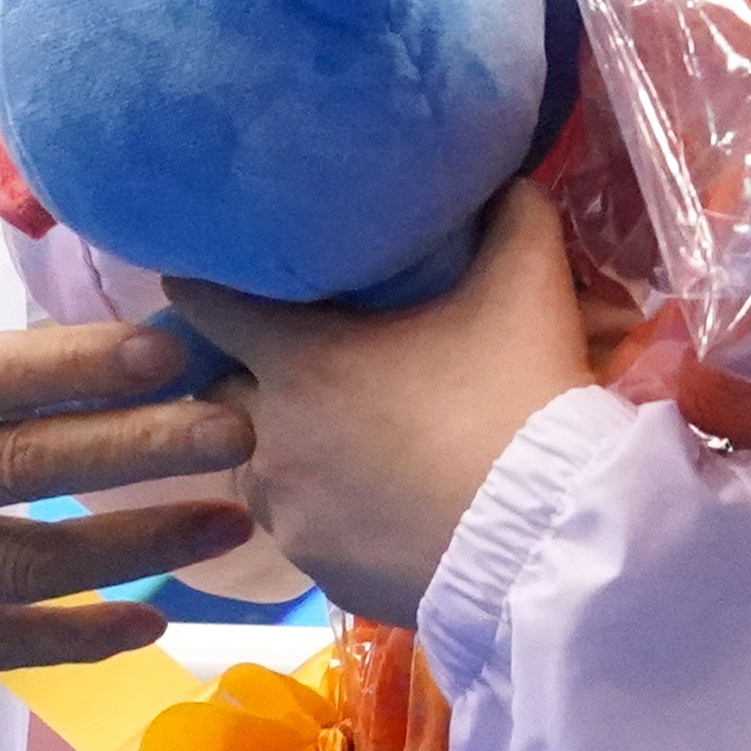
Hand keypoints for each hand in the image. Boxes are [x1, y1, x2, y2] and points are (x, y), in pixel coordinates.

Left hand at [167, 183, 591, 627]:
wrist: (546, 540)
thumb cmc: (521, 400)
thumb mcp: (528, 285)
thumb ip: (512, 216)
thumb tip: (508, 179)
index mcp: (299, 357)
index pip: (204, 302)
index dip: (204, 282)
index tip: (211, 274)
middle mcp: (271, 433)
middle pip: (220, 391)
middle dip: (243, 373)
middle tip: (290, 361)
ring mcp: (288, 510)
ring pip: (253, 465)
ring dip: (278, 446)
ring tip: (334, 437)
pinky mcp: (317, 570)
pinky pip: (296, 528)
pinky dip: (318, 510)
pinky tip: (366, 501)